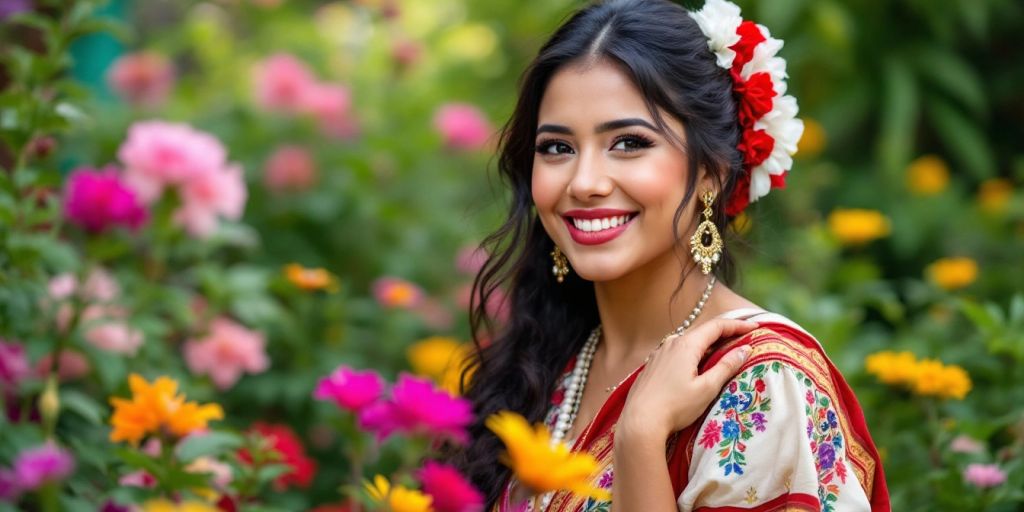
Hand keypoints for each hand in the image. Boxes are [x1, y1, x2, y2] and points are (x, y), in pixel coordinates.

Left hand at [616, 318, 756, 442]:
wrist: (639, 421)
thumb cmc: (675, 406)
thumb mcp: (706, 388)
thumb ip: (726, 367)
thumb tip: (744, 350)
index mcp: (686, 345)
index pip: (716, 326)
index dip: (738, 325)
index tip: (755, 327)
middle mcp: (671, 343)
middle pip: (702, 332)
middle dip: (724, 333)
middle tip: (743, 338)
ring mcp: (659, 354)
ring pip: (689, 342)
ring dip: (709, 344)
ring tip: (725, 351)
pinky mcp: (653, 365)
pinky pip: (678, 352)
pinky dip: (694, 353)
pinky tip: (699, 365)